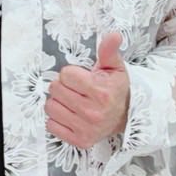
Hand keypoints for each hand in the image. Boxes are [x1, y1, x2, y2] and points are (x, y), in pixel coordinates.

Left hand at [46, 32, 130, 148]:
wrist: (125, 116)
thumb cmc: (116, 90)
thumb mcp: (115, 68)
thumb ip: (109, 51)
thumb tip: (113, 35)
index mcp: (101, 92)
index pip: (65, 74)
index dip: (71, 74)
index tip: (81, 78)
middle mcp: (93, 112)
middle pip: (55, 89)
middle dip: (63, 86)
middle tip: (76, 90)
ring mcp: (85, 128)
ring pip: (50, 107)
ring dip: (58, 102)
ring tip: (72, 101)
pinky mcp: (79, 140)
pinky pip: (51, 125)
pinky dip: (57, 119)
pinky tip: (70, 115)